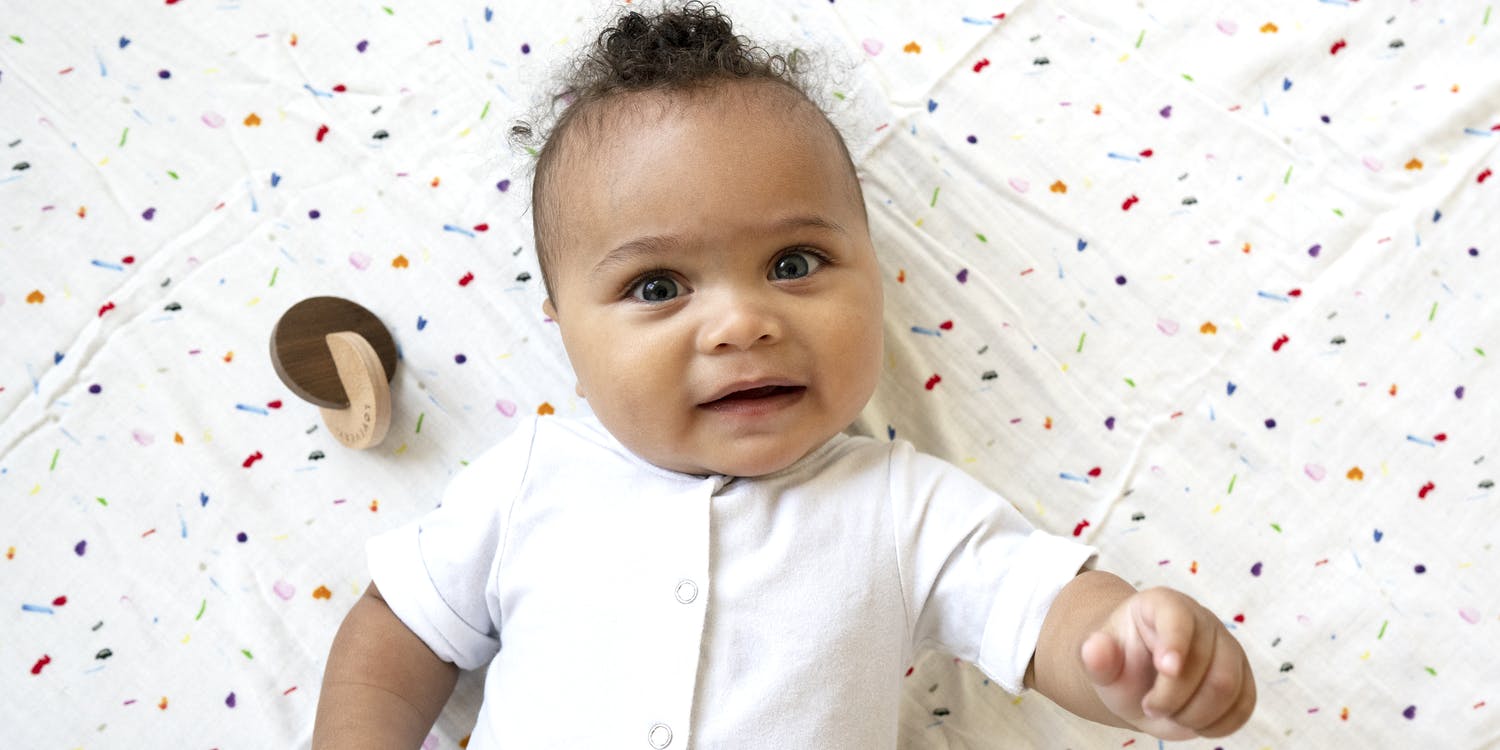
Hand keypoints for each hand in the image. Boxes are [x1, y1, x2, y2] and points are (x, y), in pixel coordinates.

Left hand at [1081, 587, 1255, 738]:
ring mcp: (1227, 648)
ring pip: (1229, 688)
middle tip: (1149, 706)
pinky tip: (1191, 722)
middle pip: (1207, 664)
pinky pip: (1243, 707)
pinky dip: (1216, 725)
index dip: (1176, 643)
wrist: (1138, 679)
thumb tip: (1094, 648)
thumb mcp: (1100, 663)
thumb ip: (1095, 657)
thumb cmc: (1120, 665)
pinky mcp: (1243, 677)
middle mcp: (1202, 621)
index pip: (1178, 617)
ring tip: (1169, 713)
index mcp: (1163, 606)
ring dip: (1195, 714)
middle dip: (1174, 697)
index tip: (1164, 669)